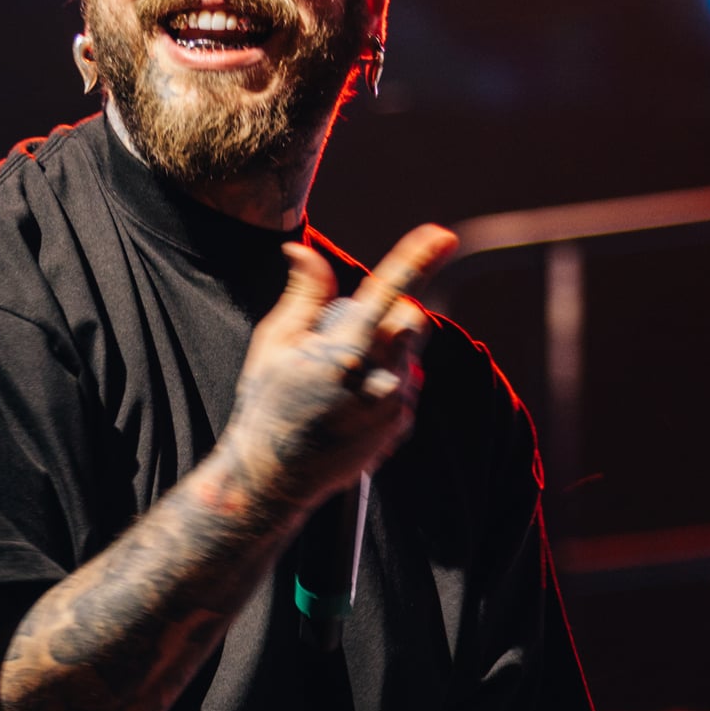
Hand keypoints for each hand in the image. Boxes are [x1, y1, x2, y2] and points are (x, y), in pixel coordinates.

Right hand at [221, 223, 457, 510]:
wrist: (275, 475)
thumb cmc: (267, 403)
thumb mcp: (274, 343)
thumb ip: (303, 294)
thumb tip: (302, 249)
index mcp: (346, 350)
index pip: (389, 291)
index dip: (417, 258)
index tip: (442, 235)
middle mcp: (379, 377)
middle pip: (409, 319)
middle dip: (390, 312)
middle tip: (347, 330)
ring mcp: (395, 404)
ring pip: (407, 352)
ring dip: (384, 348)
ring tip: (338, 376)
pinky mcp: (401, 424)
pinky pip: (403, 383)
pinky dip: (383, 379)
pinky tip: (347, 401)